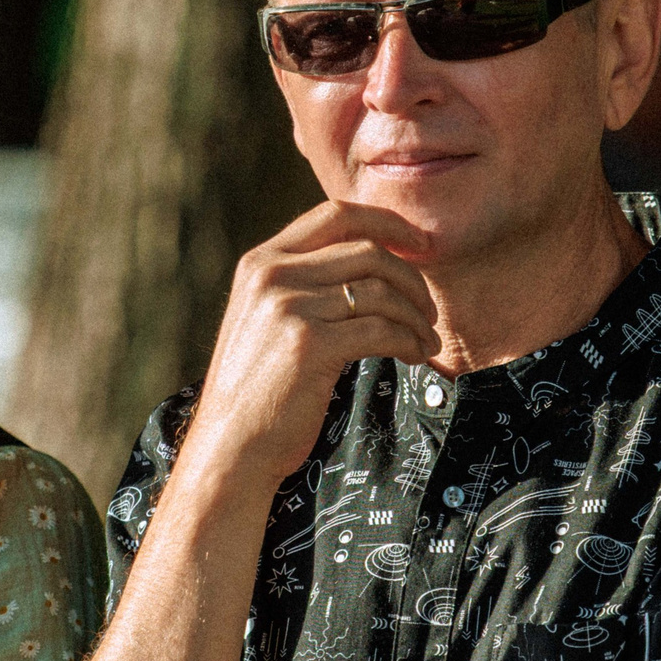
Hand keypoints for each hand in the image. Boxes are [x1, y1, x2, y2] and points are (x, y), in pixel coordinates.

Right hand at [181, 200, 436, 486]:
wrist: (231, 445)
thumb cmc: (257, 390)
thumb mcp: (266, 319)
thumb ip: (301, 284)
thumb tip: (369, 262)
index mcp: (261, 261)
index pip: (335, 215)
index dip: (386, 222)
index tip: (419, 242)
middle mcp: (272, 275)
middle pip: (368, 250)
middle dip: (412, 277)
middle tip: (429, 309)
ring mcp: (289, 307)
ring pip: (381, 290)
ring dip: (416, 316)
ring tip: (426, 340)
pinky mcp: (310, 344)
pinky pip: (382, 329)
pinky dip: (410, 341)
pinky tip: (415, 355)